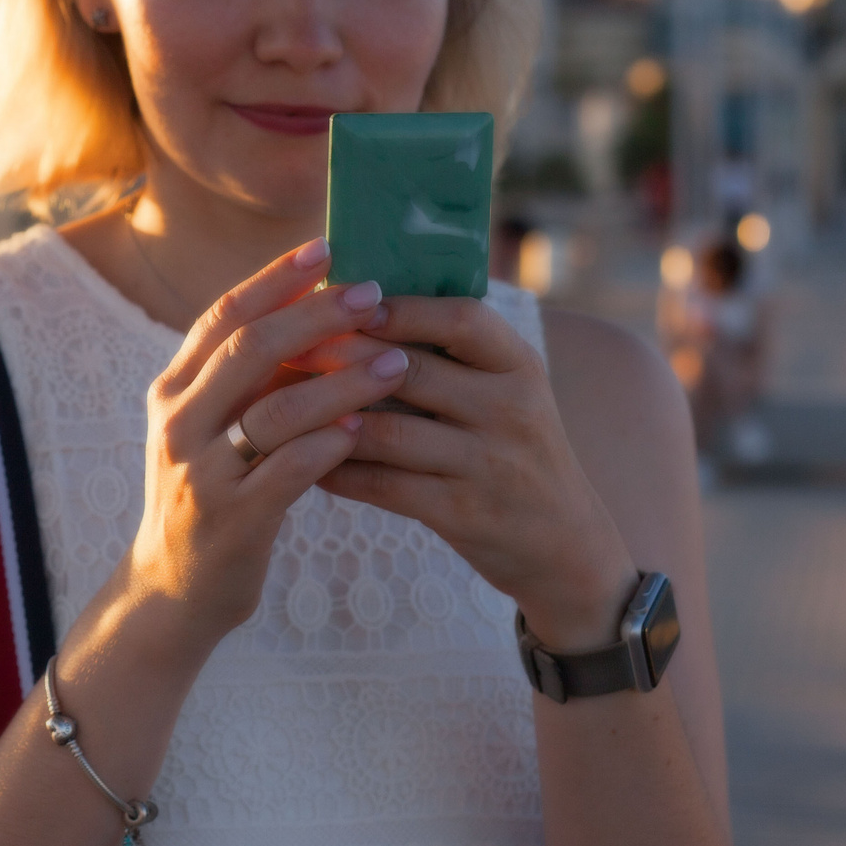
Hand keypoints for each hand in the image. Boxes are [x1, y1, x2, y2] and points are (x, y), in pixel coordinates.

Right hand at [127, 241, 411, 646]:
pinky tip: (368, 428)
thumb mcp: (207, 429)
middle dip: (316, 315)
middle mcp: (178, 423)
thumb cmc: (209, 497)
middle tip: (373, 294)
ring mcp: (200, 472)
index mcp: (172, 390)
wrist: (172, 590)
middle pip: (249, 348)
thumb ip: (245, 380)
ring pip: (275, 409)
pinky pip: (288, 471)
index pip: (223, 315)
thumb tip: (313, 313)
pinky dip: (330, 445)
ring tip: (396, 362)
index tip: (326, 247)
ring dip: (340, 381)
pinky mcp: (231, 518)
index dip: (275, 278)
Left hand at [311, 295, 639, 649]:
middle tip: (286, 349)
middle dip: (340, 358)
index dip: (398, 308)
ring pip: (388, 432)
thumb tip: (359, 302)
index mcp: (519, 366)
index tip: (342, 299)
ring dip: (327, 418)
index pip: (461, 318)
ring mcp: (489, 464)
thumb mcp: (506, 392)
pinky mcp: (464, 514)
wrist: (564, 546)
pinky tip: (304, 463)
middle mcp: (511, 409)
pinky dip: (338, 472)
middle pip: (410, 371)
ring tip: (281, 405)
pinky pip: (384, 486)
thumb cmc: (513, 452)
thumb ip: (451, 354)